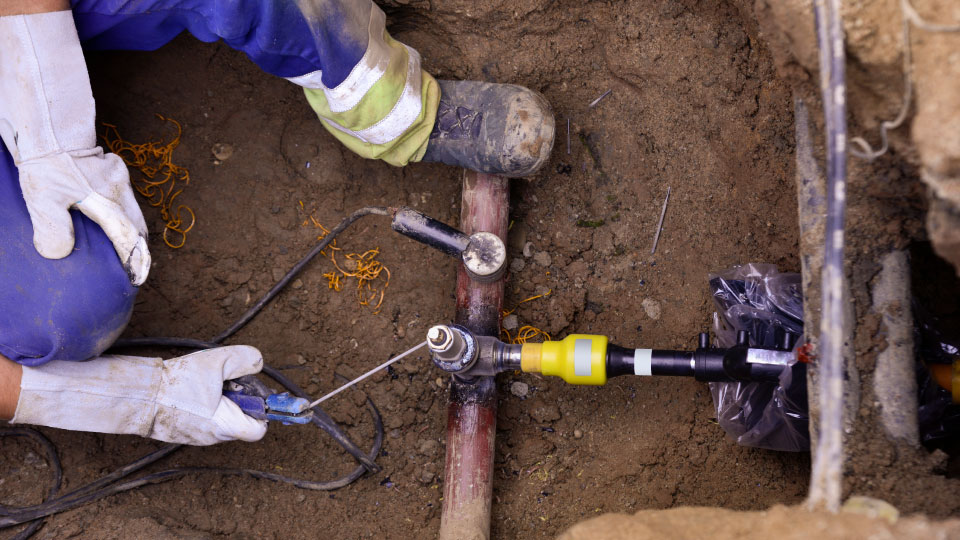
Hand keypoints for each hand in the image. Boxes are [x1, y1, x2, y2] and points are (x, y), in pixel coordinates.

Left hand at [0, 11, 149, 284]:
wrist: (49, 128)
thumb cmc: (45, 164)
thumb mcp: (42, 197)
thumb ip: (51, 226)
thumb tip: (57, 254)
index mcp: (108, 201)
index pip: (129, 238)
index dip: (134, 261)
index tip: (136, 278)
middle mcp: (120, 190)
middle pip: (139, 226)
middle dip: (139, 249)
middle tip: (133, 267)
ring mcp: (119, 178)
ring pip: (133, 212)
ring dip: (131, 232)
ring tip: (123, 250)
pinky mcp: (113, 169)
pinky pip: (124, 198)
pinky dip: (122, 215)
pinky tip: (108, 220)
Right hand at [12, 346, 268, 445]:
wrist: (138, 397)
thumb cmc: (177, 384)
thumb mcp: (217, 363)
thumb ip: (244, 359)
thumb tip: (258, 362)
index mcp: (227, 426)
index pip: (259, 429)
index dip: (262, 411)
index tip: (254, 393)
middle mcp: (213, 437)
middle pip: (240, 421)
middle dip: (239, 400)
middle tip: (227, 381)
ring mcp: (196, 437)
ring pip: (221, 419)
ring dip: (220, 401)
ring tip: (205, 383)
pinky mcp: (182, 432)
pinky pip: (203, 420)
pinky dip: (204, 405)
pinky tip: (191, 389)